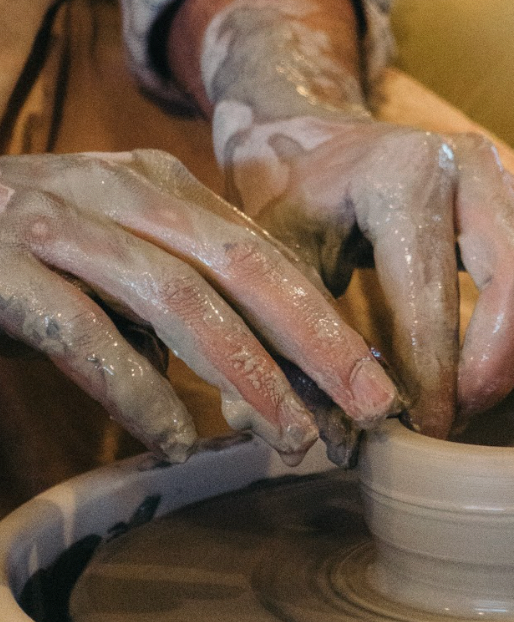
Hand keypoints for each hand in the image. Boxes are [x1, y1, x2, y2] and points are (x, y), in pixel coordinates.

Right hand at [0, 150, 398, 461]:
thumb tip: (271, 362)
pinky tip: (171, 437)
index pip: (264, 253)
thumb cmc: (24, 250)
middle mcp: (116, 191)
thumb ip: (181, 287)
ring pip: (174, 294)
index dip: (323, 320)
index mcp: (158, 184)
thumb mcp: (114, 253)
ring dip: (240, 370)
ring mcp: (55, 222)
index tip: (371, 385)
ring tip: (287, 436)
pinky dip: (134, 386)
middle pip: (243, 262)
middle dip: (315, 337)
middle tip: (370, 405)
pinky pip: (81, 329)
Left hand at [169, 0, 513, 438]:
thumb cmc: (292, 204)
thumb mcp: (271, 261)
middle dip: (502, 366)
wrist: (312, 136)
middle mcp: (471, 163)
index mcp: (402, 176)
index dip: (432, 381)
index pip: (432, 295)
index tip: (424, 436)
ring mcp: (513, 169)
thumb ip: (301, 345)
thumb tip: (342, 442)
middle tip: (466, 414)